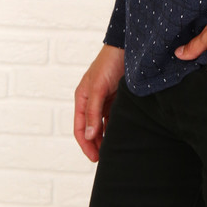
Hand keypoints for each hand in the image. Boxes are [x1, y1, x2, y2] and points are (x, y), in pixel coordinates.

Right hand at [73, 44, 124, 161]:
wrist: (128, 47)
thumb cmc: (109, 63)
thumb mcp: (98, 88)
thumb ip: (92, 111)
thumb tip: (88, 134)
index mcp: (82, 98)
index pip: (79, 128)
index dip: (86, 144)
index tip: (95, 158)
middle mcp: (92, 100)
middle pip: (91, 129)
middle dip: (96, 144)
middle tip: (107, 158)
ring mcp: (105, 99)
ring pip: (104, 124)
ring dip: (107, 137)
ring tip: (115, 150)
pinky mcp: (118, 97)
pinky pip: (115, 117)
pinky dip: (117, 126)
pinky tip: (123, 135)